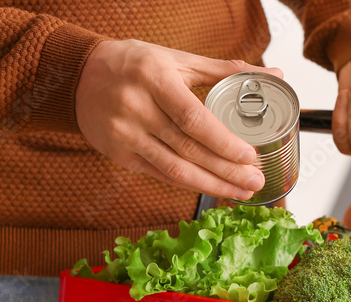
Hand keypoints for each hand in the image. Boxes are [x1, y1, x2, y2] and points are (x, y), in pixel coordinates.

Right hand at [76, 40, 282, 199]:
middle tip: (256, 181)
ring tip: (242, 192)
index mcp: (154, 79)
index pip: (193, 118)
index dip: (223, 142)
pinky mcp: (119, 155)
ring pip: (175, 169)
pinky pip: (161, 175)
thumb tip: (271, 75)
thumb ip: (225, 70)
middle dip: (227, 170)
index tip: (250, 155)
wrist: (79, 75)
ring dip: (213, 185)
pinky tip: (213, 189)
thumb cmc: (135, 65)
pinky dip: (190, 184)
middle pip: (189, 149)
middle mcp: (136, 108)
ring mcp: (125, 135)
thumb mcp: (177, 60)